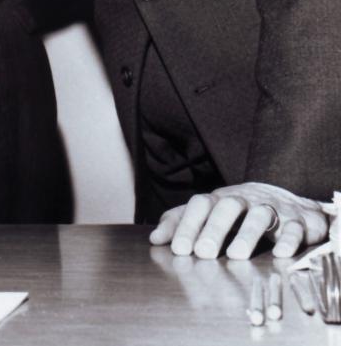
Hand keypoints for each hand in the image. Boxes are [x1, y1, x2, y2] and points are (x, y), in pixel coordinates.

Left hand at [149, 182, 327, 259]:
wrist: (291, 204)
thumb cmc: (242, 212)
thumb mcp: (211, 213)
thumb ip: (182, 223)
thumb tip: (155, 238)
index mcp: (221, 199)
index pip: (200, 204)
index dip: (188, 224)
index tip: (178, 248)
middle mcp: (246, 200)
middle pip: (228, 206)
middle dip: (214, 228)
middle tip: (203, 253)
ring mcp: (273, 208)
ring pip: (261, 214)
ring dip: (247, 233)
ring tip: (236, 255)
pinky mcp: (299, 221)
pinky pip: (295, 227)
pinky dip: (288, 238)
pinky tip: (280, 253)